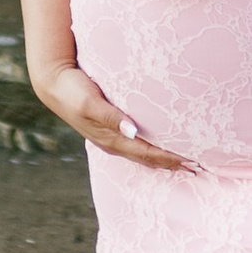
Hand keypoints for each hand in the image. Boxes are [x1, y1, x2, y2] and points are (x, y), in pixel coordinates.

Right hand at [31, 62, 196, 169]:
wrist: (53, 85)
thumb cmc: (73, 90)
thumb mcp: (90, 102)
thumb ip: (111, 117)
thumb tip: (133, 131)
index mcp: (111, 139)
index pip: (148, 154)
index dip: (170, 159)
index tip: (192, 162)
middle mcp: (113, 143)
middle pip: (149, 159)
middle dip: (173, 164)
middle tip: (198, 167)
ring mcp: (110, 138)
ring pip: (143, 154)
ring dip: (165, 159)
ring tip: (185, 162)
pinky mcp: (110, 128)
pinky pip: (137, 145)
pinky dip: (153, 149)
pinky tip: (161, 146)